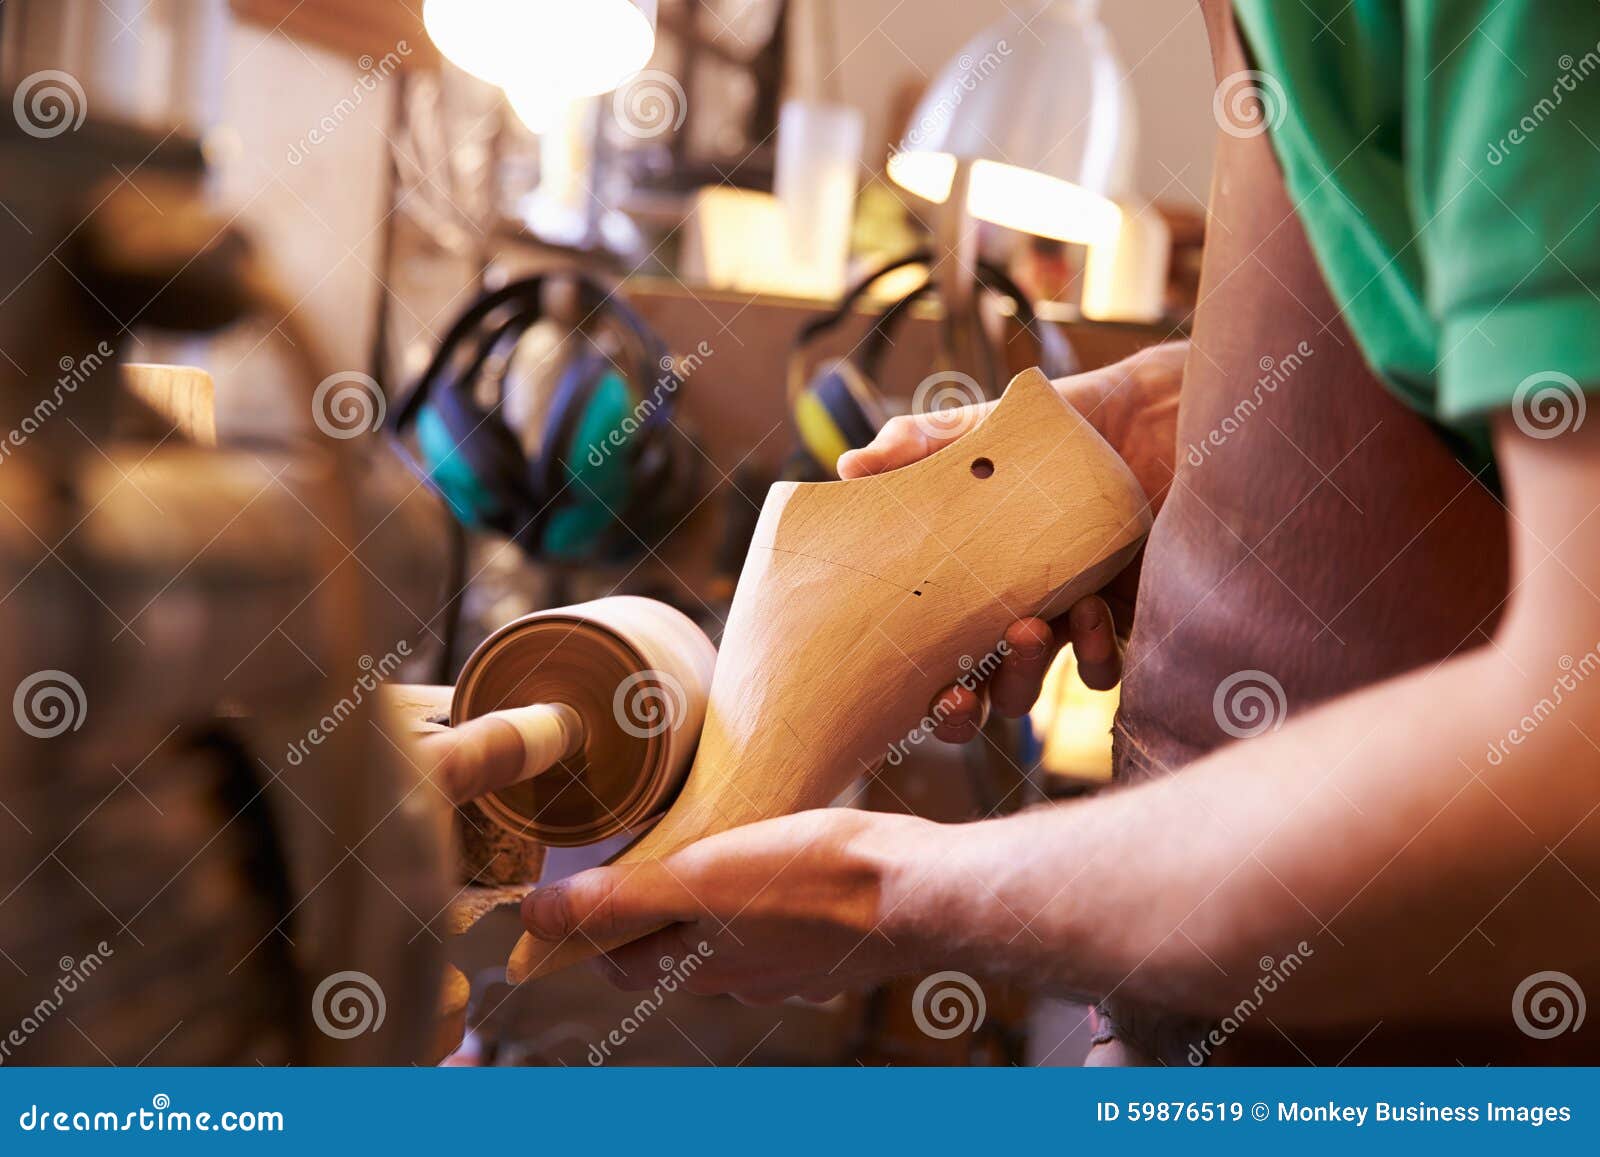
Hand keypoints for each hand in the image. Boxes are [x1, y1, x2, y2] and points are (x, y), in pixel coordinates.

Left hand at [521, 809, 941, 1003]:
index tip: (582, 885)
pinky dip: (763, 899)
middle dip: (648, 912)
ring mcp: (790, 963)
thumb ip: (616, 901)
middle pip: (671, 950)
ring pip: (728, 937)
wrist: (914, 890)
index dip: (592, 927)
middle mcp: (741, 977)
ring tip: (708, 848)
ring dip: (708, 903)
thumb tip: (533, 918)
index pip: (620, 960)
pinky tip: (778, 861)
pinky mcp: (832, 940)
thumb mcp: (697, 880)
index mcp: (698, 966)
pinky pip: (780, 924)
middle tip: (639, 854)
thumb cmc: (811, 881)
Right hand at [837, 342, 1183, 738]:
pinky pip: (1100, 669)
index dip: (914, 698)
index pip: (924, 664)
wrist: (1142, 416)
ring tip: (1026, 629)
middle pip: (969, 699)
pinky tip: (1091, 608)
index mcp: (961, 591)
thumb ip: (915, 446)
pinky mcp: (1117, 619)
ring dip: (1018, 676)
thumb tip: (850, 466)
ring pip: (1025, 691)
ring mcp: (1057, 627)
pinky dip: (1093, 653)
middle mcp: (1004, 619)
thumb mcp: (974, 434)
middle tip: (957, 690)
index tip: (914, 690)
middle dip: (959, 712)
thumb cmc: (1047, 434)